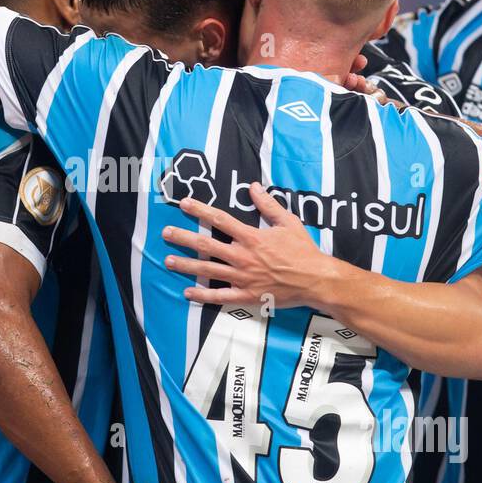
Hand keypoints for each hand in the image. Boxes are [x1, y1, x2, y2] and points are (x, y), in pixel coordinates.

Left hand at [163, 181, 347, 310]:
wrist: (315, 280)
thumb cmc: (303, 250)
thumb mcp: (288, 222)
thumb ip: (268, 205)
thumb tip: (253, 186)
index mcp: (251, 237)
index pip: (220, 220)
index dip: (200, 210)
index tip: (184, 204)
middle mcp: (242, 256)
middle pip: (206, 245)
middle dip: (183, 238)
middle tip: (166, 234)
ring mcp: (242, 277)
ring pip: (207, 270)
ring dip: (186, 266)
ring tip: (168, 261)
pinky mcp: (246, 295)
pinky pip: (219, 296)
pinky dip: (202, 295)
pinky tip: (187, 292)